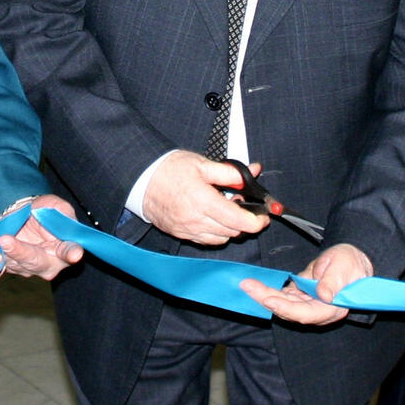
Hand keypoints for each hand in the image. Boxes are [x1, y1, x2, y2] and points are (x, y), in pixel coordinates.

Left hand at [0, 193, 84, 279]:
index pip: (70, 251)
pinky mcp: (14, 267)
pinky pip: (4, 263)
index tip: (74, 255)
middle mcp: (51, 264)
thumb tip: (67, 224)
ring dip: (5, 253)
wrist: (26, 215)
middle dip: (20, 252)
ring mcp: (31, 268)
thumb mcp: (56, 205)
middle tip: (6, 240)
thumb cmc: (45, 210)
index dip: (71, 253)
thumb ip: (63, 213)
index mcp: (67, 248)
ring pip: (17, 264)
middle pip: (36, 262)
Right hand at [139, 150, 269, 245]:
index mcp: (203, 200)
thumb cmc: (169, 168)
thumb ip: (230, 173)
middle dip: (245, 222)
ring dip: (230, 228)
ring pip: (220, 239)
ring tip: (227, 210)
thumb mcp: (202, 164)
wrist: (141, 178)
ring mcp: (187, 229)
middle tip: (244, 205)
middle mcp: (195, 219)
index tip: (263, 216)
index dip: (256, 221)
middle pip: (232, 231)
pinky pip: (205, 240)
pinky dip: (216, 233)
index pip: (238, 221)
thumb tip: (253, 171)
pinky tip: (214, 218)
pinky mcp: (180, 233)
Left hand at [240, 242, 373, 325]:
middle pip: (289, 311)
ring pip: (282, 304)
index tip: (269, 300)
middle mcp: (317, 311)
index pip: (306, 314)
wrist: (350, 260)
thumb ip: (333, 281)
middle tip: (248, 287)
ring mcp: (307, 305)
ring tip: (247, 284)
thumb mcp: (344, 267)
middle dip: (267, 299)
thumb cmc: (350, 263)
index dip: (287, 309)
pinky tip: (254, 285)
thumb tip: (324, 296)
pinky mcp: (300, 297)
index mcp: (332, 308)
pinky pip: (281, 297)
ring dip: (263, 295)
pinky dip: (268, 291)